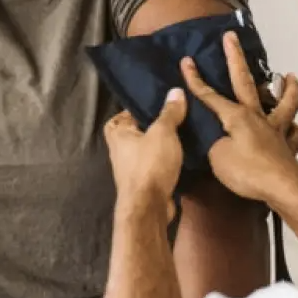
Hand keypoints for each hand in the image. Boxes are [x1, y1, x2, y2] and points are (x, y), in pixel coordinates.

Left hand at [102, 89, 188, 216]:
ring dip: (158, 146)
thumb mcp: (163, 132)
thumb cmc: (150, 164)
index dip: (135, 109)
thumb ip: (169, 112)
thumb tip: (175, 91)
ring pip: (145, 151)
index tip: (155, 105)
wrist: (149, 207)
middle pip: (134, 134)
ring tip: (179, 135)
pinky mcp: (143, 183)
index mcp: (118, 135)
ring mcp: (130, 170)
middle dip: (150, 128)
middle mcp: (119, 151)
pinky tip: (179, 156)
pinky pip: (153, 166)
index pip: (120, 116)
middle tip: (171, 119)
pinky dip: (164, 161)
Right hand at [181, 32, 297, 203]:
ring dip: (288, 87)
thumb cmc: (246, 171)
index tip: (186, 61)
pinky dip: (295, 128)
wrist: (281, 187)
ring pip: (286, 103)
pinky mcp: (290, 145)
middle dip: (235, 58)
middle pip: (246, 82)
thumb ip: (215, 142)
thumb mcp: (217, 157)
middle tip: (232, 36)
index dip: (196, 79)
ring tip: (290, 75)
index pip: (210, 96)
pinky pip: (295, 133)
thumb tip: (220, 139)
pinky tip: (294, 127)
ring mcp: (277, 129)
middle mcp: (258, 116)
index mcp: (236, 116)